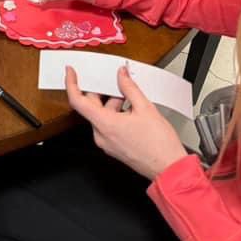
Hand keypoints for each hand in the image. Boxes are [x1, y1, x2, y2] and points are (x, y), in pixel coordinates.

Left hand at [66, 65, 187, 180]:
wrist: (169, 168)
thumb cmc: (159, 145)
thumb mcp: (146, 108)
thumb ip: (129, 87)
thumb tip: (121, 75)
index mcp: (105, 125)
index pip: (77, 101)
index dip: (71, 83)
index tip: (71, 72)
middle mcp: (101, 135)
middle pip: (91, 107)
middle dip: (102, 92)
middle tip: (113, 81)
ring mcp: (107, 143)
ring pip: (100, 116)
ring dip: (111, 104)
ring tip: (129, 97)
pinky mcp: (114, 148)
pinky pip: (107, 126)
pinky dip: (115, 115)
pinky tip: (130, 110)